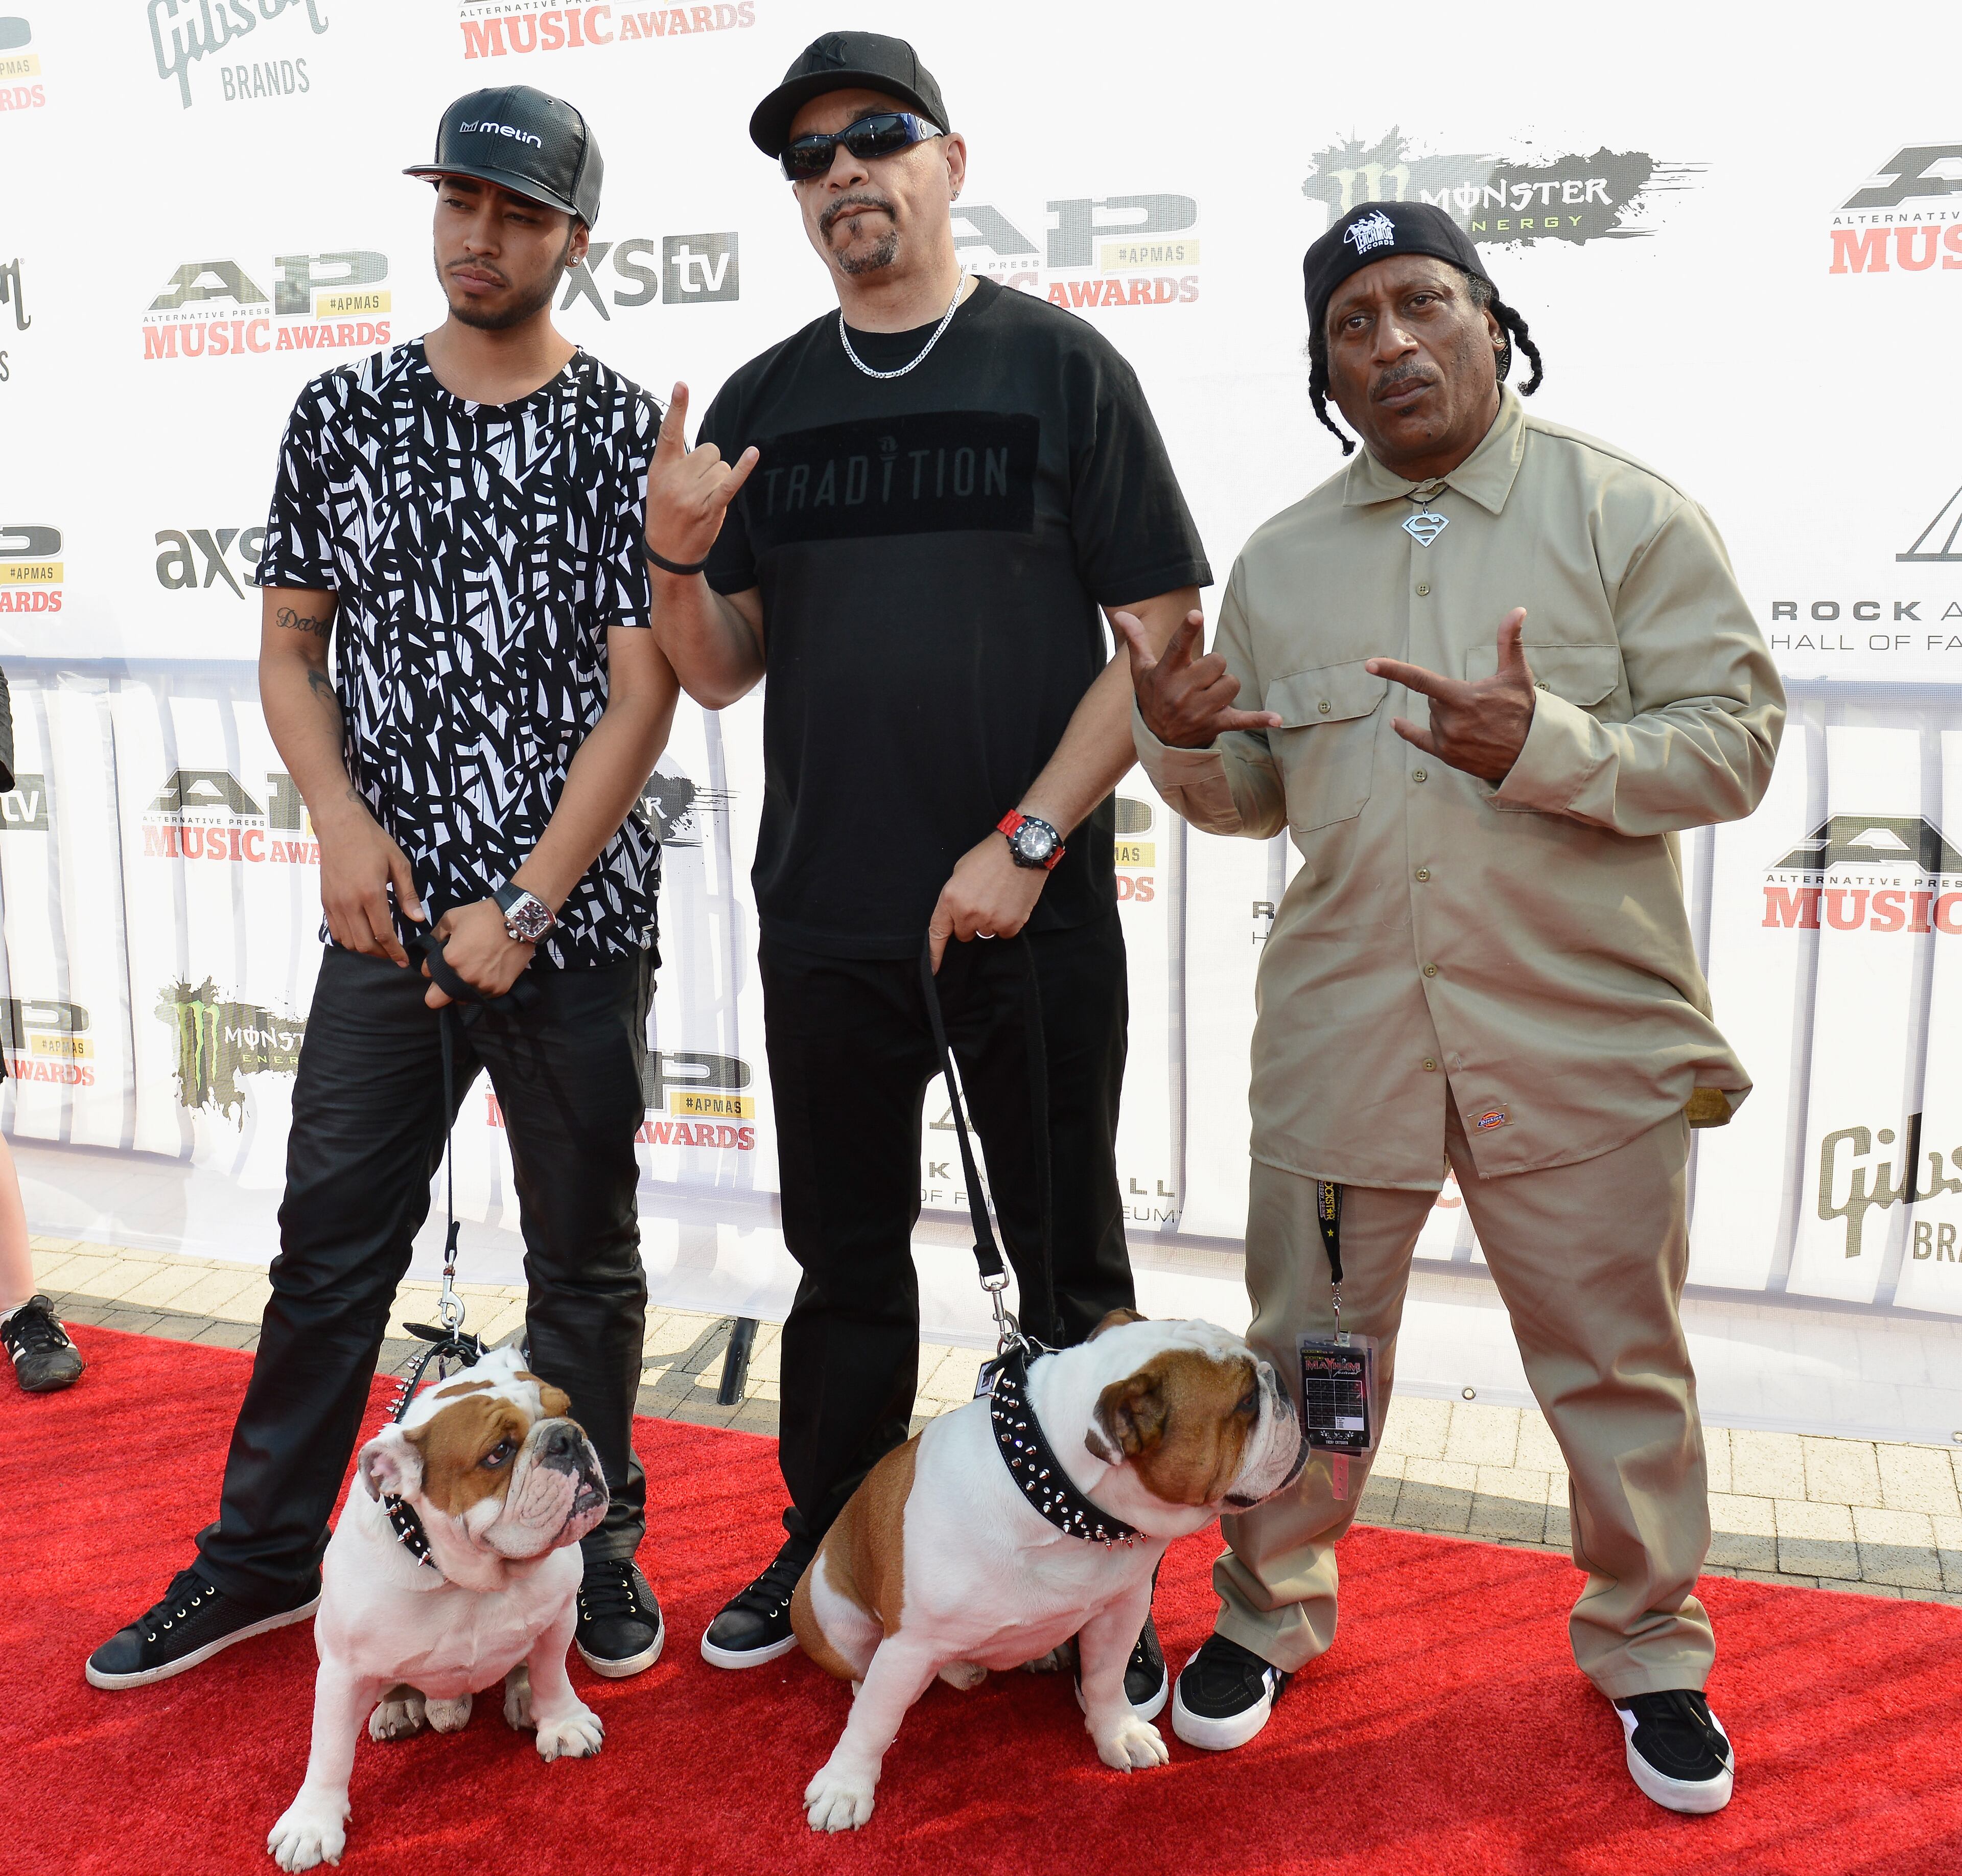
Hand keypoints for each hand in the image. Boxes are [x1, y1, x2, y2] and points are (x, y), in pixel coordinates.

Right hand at [317, 802, 423, 964]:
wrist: (339, 826)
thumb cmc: (373, 841)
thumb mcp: (399, 864)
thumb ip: (408, 894)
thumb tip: (418, 919)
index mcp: (371, 894)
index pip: (383, 935)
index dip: (395, 952)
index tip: (405, 960)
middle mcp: (349, 903)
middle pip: (364, 944)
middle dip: (381, 955)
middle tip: (394, 955)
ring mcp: (334, 903)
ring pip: (348, 941)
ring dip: (365, 949)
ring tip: (380, 947)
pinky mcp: (325, 901)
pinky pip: (335, 931)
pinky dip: (349, 939)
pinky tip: (362, 934)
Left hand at [421, 899, 534, 1009]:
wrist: (519, 920)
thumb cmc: (483, 916)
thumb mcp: (451, 918)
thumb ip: (435, 936)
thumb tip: (430, 949)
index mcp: (451, 960)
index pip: (427, 973)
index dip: (431, 966)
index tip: (441, 958)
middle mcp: (466, 978)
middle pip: (437, 1000)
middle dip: (438, 989)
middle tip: (449, 975)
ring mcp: (484, 986)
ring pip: (461, 999)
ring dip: (462, 989)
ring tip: (473, 970)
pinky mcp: (500, 989)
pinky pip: (482, 996)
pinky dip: (482, 987)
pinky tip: (488, 971)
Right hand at [644, 381, 758, 568]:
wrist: (669, 553)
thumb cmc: (666, 513)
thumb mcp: (660, 483)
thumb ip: (677, 462)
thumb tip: (709, 448)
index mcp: (660, 469)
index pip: (669, 432)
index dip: (677, 407)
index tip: (682, 384)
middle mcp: (675, 479)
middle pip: (710, 450)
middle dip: (710, 465)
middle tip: (696, 487)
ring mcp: (692, 494)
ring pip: (722, 467)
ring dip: (719, 480)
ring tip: (703, 499)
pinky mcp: (710, 508)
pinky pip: (730, 482)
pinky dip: (743, 468)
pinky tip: (754, 453)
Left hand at [928, 830, 1047, 972]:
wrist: (1022, 848)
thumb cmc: (990, 856)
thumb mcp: (960, 871)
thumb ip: (954, 898)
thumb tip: (956, 916)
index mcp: (951, 899)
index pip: (938, 932)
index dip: (935, 954)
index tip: (934, 970)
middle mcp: (968, 913)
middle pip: (964, 934)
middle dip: (970, 923)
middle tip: (983, 901)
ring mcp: (990, 920)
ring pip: (985, 933)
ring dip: (990, 921)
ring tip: (999, 897)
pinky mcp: (1011, 924)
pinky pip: (1004, 933)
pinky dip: (1007, 922)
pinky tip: (1011, 903)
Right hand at [1112, 609, 1280, 749]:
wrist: (1160, 740)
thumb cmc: (1154, 697)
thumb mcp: (1142, 671)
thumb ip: (1136, 640)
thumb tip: (1123, 613)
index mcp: (1166, 674)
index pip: (1177, 647)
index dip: (1188, 630)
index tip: (1196, 616)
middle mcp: (1182, 693)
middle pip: (1217, 661)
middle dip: (1213, 667)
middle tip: (1199, 679)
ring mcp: (1200, 710)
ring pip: (1231, 683)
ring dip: (1224, 686)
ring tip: (1208, 696)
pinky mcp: (1217, 725)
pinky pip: (1243, 720)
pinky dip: (1260, 719)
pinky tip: (1276, 719)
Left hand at [1365, 607, 1535, 782]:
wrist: (1529, 753)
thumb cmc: (1522, 711)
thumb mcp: (1517, 675)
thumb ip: (1509, 642)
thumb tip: (1517, 610)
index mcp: (1462, 698)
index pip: (1420, 680)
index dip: (1393, 670)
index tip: (1369, 664)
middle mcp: (1449, 721)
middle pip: (1433, 700)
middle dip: (1449, 697)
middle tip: (1478, 706)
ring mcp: (1446, 740)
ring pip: (1432, 718)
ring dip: (1447, 716)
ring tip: (1477, 724)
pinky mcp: (1446, 755)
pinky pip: (1419, 740)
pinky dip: (1408, 731)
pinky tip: (1395, 723)